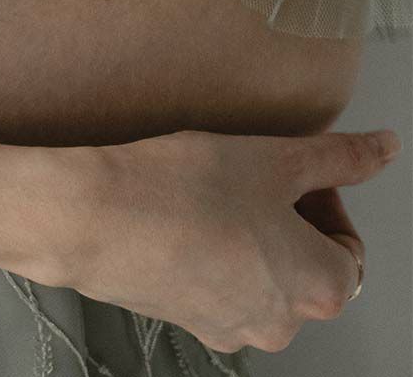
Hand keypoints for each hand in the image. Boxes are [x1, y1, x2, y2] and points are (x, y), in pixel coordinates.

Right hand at [44, 126, 394, 355]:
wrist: (95, 219)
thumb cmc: (182, 192)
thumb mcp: (273, 157)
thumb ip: (339, 156)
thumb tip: (382, 150)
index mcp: (318, 288)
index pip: (349, 246)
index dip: (322, 197)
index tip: (286, 167)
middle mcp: (282, 323)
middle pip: (306, 264)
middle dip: (285, 216)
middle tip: (246, 171)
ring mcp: (232, 326)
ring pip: (262, 273)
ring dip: (248, 231)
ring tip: (207, 188)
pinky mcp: (189, 318)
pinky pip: (219, 282)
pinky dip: (211, 249)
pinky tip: (180, 211)